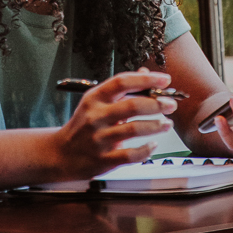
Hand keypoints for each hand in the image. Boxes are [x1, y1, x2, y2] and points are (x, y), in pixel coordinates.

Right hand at [51, 67, 177, 180]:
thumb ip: (121, 88)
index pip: (122, 82)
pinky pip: (130, 155)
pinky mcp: (103, 159)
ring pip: (134, 129)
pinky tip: (153, 145)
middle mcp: (96, 116)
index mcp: (95, 98)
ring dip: (156, 125)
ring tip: (167, 124)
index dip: (146, 79)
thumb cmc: (83, 124)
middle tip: (171, 104)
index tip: (165, 79)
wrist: (61, 153)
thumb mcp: (96, 101)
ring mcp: (99, 139)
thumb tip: (145, 73)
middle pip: (132, 105)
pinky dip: (146, 150)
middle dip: (157, 104)